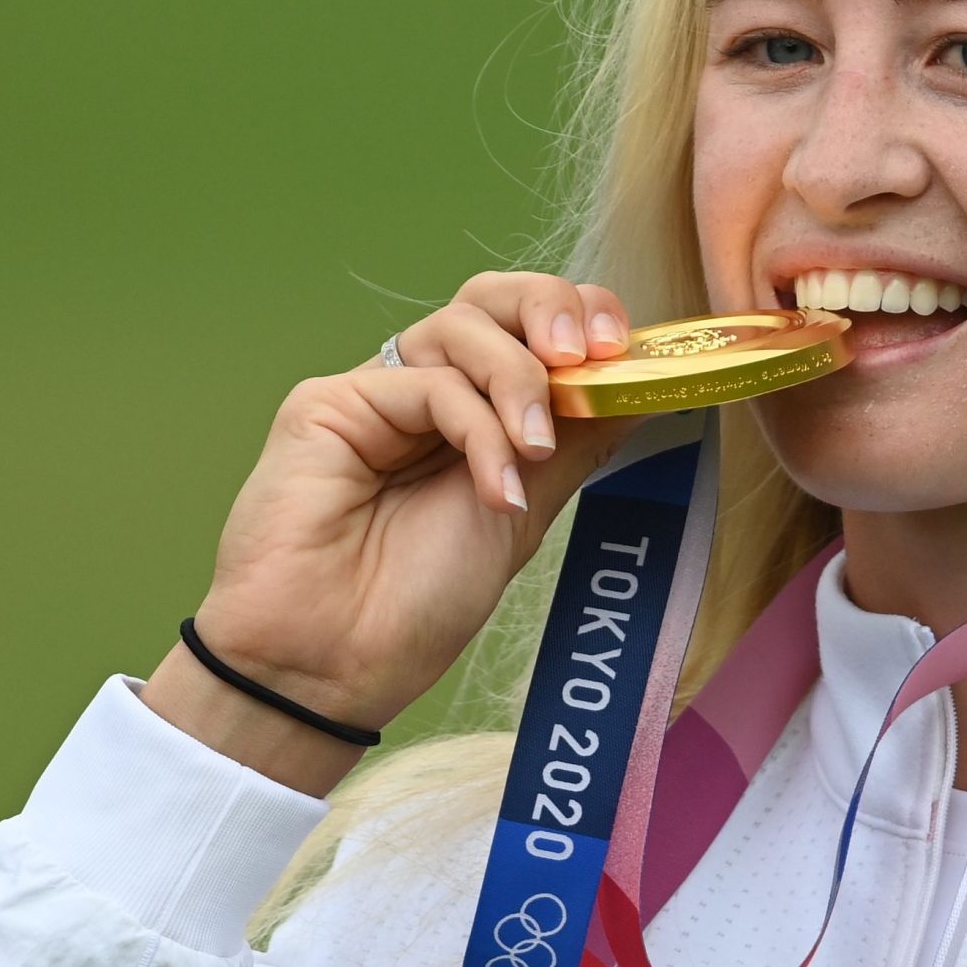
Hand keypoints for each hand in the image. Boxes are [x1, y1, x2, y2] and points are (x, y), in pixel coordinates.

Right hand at [147, 272, 637, 791]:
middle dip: (552, 308)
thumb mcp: (525, 514)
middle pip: (490, 298)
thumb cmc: (417, 605)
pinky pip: (425, 381)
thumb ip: (574, 443)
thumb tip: (638, 384)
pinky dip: (477, 429)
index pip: (527, 327)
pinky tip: (494, 488)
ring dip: (519, 380)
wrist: (334, 667)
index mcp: (471, 414)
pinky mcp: (328, 405)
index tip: (627, 355)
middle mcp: (422, 391)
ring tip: (536, 453)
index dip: (580, 319)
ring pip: (460, 326)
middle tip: (588, 357)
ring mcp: (375, 394)